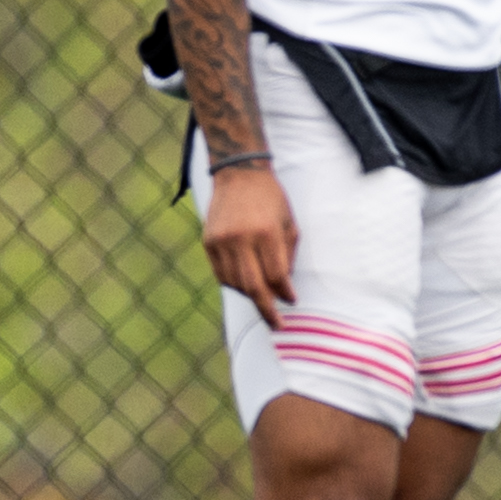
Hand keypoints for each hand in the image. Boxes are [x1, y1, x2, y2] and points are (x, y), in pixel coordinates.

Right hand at [203, 162, 297, 318]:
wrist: (239, 173)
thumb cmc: (271, 199)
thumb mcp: (288, 222)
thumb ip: (287, 256)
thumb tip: (283, 290)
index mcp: (265, 232)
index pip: (275, 275)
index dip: (284, 293)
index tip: (292, 302)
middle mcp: (241, 238)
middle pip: (253, 285)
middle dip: (266, 309)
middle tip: (276, 325)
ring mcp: (221, 241)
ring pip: (235, 283)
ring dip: (250, 295)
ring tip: (263, 297)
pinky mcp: (208, 242)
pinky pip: (221, 275)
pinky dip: (234, 285)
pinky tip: (245, 284)